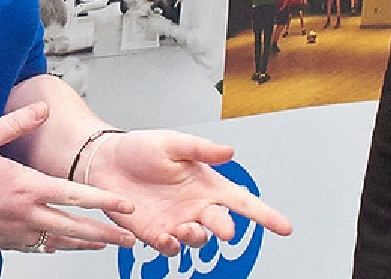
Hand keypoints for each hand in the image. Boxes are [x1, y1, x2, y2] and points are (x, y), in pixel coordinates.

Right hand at [0, 103, 139, 252]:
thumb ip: (16, 122)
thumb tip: (42, 107)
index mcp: (24, 188)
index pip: (75, 196)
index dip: (104, 202)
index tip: (126, 206)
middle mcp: (22, 214)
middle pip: (72, 228)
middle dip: (104, 234)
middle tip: (129, 239)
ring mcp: (8, 232)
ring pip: (54, 242)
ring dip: (80, 244)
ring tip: (102, 245)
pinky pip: (30, 246)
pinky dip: (49, 246)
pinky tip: (56, 245)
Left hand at [83, 130, 293, 254]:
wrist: (104, 163)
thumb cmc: (139, 148)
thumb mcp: (173, 142)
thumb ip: (201, 149)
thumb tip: (229, 151)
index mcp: (207, 183)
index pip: (243, 201)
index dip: (266, 215)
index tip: (285, 227)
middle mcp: (196, 206)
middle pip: (223, 223)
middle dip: (226, 228)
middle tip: (224, 229)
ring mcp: (176, 222)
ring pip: (199, 240)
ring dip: (198, 238)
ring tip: (187, 229)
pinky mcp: (154, 233)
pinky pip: (170, 248)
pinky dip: (172, 246)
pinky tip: (166, 236)